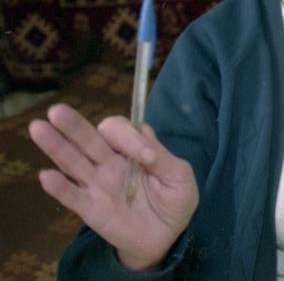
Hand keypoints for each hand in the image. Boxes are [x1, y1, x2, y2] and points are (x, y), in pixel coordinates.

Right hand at [28, 104, 198, 270]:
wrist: (166, 235)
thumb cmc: (174, 200)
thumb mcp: (180, 177)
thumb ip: (165, 159)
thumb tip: (147, 148)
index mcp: (132, 149)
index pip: (120, 131)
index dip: (128, 136)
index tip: (147, 156)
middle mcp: (110, 162)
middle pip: (89, 139)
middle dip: (74, 125)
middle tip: (57, 111)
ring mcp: (98, 184)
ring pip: (73, 161)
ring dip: (56, 146)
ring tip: (38, 128)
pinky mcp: (90, 209)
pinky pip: (72, 196)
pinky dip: (58, 187)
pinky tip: (46, 176)